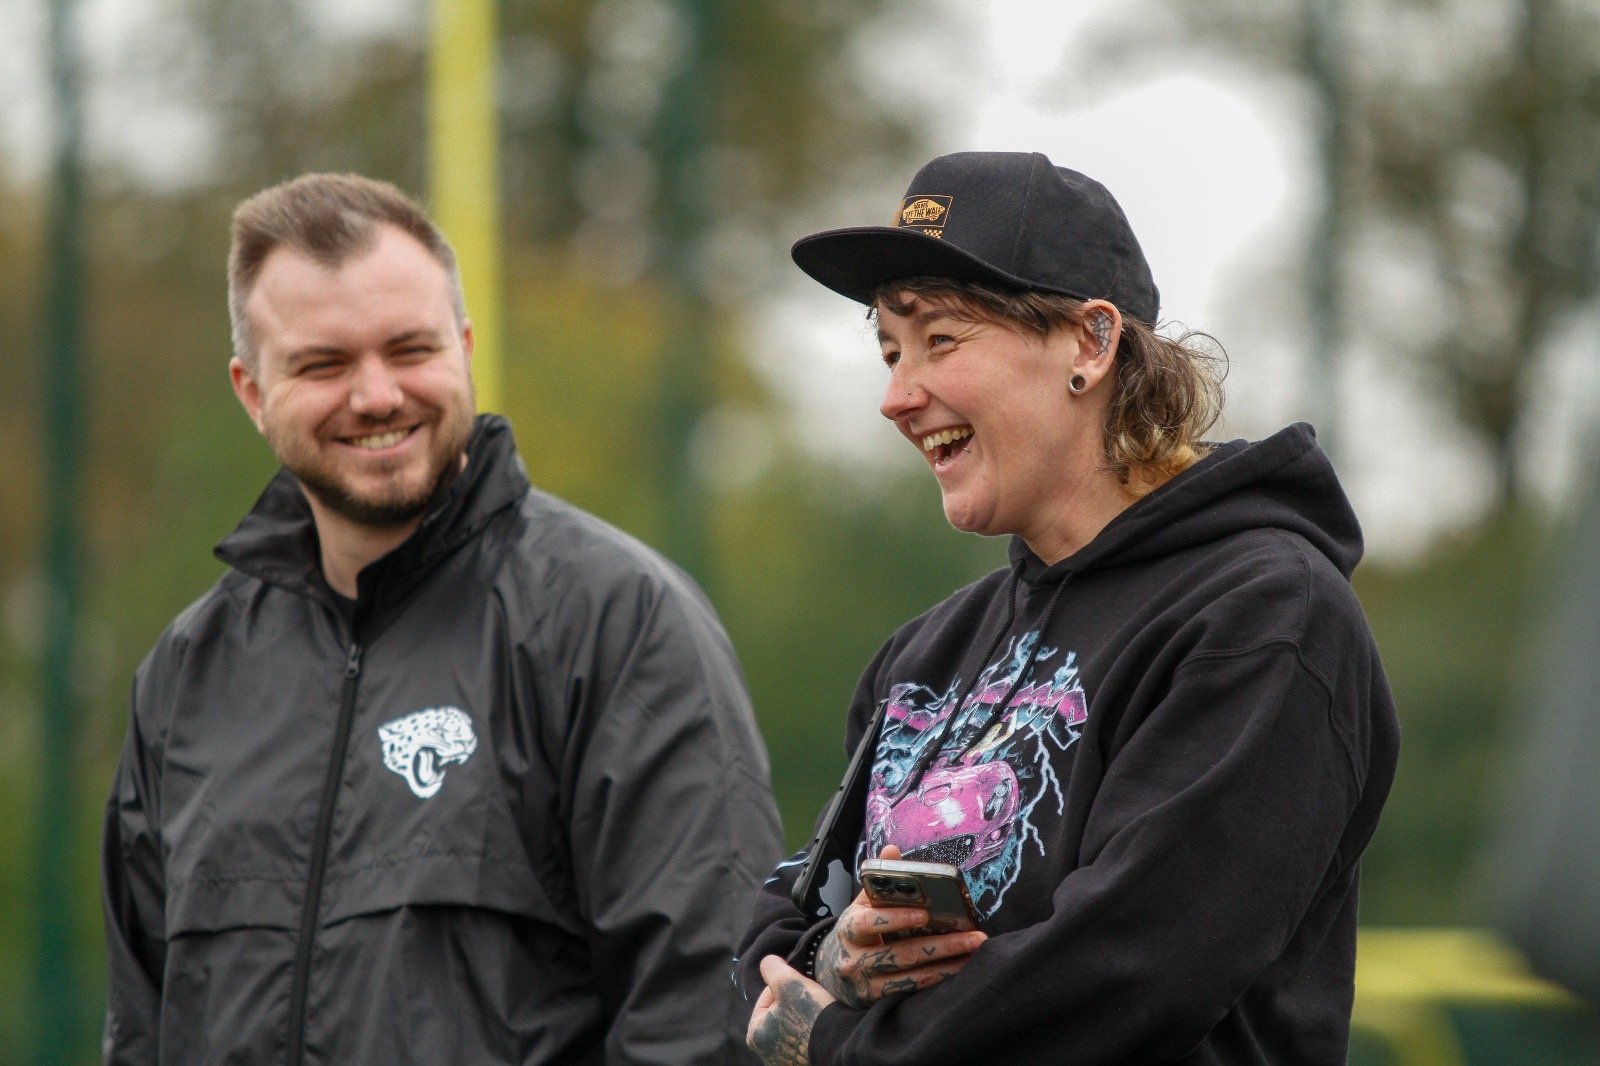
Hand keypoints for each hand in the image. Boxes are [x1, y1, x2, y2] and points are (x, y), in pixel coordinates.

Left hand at [747, 955, 832, 1065]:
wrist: (841, 1043)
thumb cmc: (810, 1012)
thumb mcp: (786, 981)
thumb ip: (771, 967)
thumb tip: (768, 963)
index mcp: (755, 1036)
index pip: (766, 999)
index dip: (782, 985)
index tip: (799, 984)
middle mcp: (767, 1055)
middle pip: (778, 1015)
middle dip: (792, 1002)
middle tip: (808, 994)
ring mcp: (786, 1062)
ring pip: (792, 1028)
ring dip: (802, 1016)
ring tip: (817, 1008)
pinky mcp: (804, 1064)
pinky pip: (805, 1042)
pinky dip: (811, 1031)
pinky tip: (822, 1024)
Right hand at [813, 846, 986, 1008]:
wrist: (833, 971)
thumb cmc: (857, 930)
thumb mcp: (861, 904)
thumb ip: (879, 879)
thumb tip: (892, 850)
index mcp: (849, 930)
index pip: (868, 923)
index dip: (896, 919)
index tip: (925, 914)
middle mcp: (854, 960)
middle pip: (901, 954)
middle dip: (942, 945)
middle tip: (974, 936)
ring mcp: (866, 985)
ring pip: (912, 977)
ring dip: (947, 965)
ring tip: (974, 952)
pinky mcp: (878, 1003)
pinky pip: (913, 991)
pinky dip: (939, 980)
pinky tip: (960, 969)